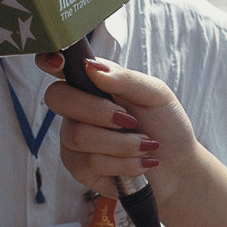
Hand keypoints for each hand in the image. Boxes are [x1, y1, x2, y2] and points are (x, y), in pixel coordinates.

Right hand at [39, 56, 198, 200]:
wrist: (178, 166)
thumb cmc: (166, 125)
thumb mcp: (156, 94)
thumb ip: (125, 79)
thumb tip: (91, 66)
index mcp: (94, 82)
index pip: (58, 65)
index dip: (49, 59)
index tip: (59, 64)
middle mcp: (78, 108)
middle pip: (58, 98)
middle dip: (99, 111)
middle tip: (130, 120)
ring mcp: (74, 138)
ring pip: (78, 135)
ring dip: (122, 143)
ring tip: (146, 145)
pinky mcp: (79, 166)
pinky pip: (89, 162)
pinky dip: (123, 163)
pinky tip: (139, 162)